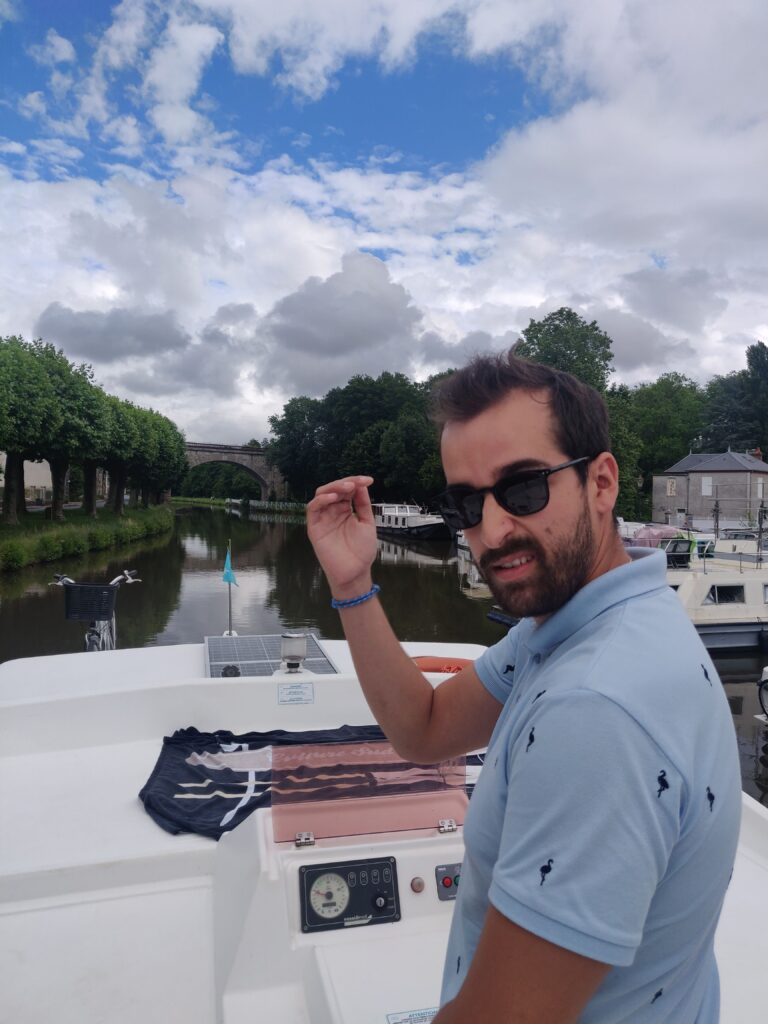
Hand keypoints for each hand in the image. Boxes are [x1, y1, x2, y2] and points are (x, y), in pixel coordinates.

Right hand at [307, 476, 377, 595]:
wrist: (356, 572)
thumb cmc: (362, 551)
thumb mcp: (367, 523)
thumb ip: (363, 504)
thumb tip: (361, 485)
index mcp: (345, 510)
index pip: (347, 490)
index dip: (356, 482)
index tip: (369, 480)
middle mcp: (332, 512)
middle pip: (333, 489)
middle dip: (345, 483)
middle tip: (356, 483)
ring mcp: (323, 518)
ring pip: (321, 495)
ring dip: (333, 488)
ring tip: (347, 488)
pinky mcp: (314, 527)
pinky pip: (313, 509)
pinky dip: (321, 500)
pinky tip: (333, 497)